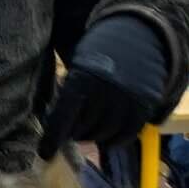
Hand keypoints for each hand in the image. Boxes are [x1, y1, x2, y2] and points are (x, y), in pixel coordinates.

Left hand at [39, 16, 169, 156]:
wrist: (140, 34)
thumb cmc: (101, 50)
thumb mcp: (79, 64)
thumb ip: (70, 92)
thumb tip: (58, 124)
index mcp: (82, 79)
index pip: (63, 117)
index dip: (52, 138)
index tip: (45, 153)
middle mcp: (104, 93)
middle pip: (82, 129)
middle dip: (74, 133)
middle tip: (72, 129)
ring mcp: (126, 101)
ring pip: (104, 135)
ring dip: (94, 137)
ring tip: (91, 129)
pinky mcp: (143, 107)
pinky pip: (127, 135)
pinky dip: (116, 140)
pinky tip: (108, 137)